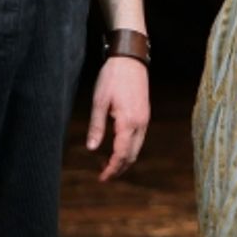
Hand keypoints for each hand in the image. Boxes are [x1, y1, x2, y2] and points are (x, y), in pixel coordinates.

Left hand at [85, 56, 149, 181]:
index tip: (102, 178)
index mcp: (128, 122)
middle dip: (119, 168)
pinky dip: (129, 147)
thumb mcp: (99, 101)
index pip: (121, 155)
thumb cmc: (112, 77)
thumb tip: (91, 149)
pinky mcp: (144, 113)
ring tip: (108, 163)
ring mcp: (144, 118)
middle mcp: (140, 123)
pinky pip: (139, 138)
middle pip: (132, 155)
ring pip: (137, 147)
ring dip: (124, 159)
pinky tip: (117, 146)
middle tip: (103, 175)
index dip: (111, 169)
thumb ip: (96, 126)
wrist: (130, 57)